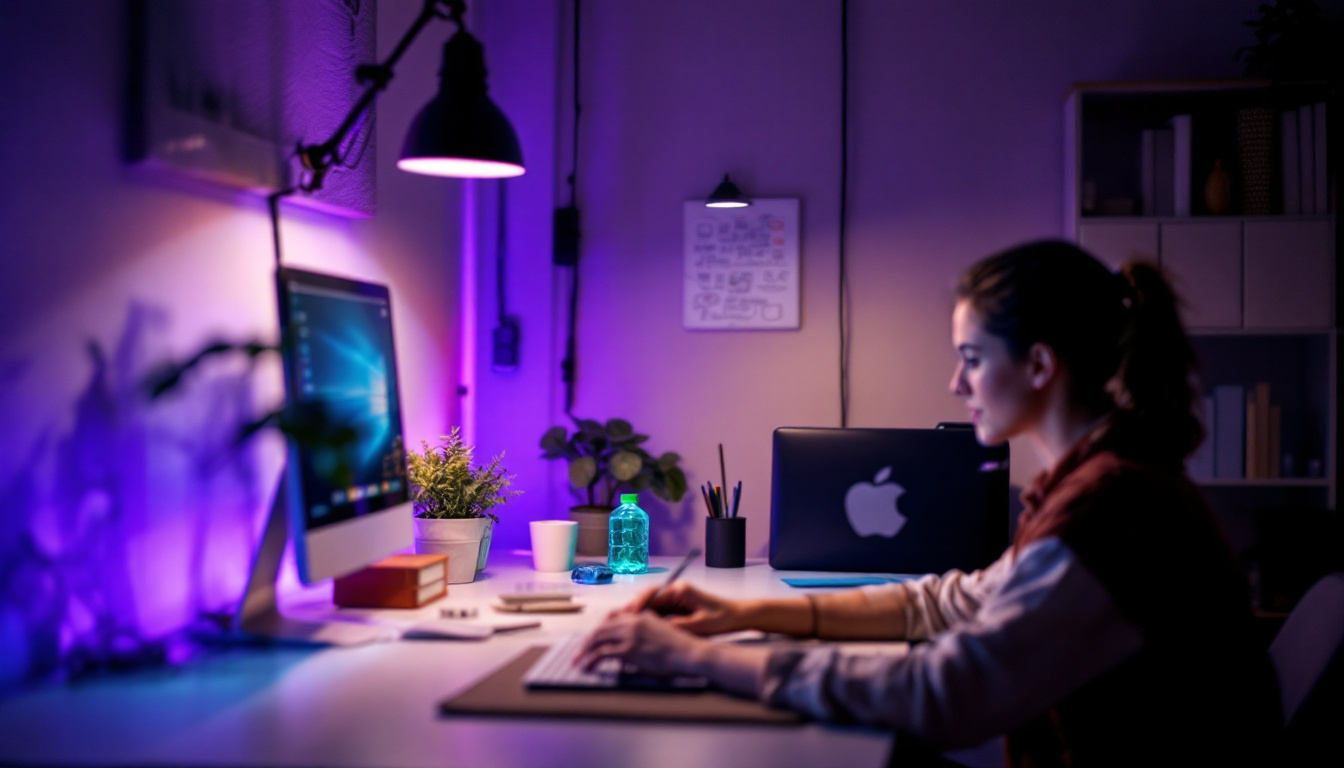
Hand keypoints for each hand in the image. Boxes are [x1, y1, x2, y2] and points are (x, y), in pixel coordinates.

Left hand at [576, 611, 708, 677]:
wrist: (690, 654)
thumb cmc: (679, 648)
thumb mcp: (660, 633)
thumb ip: (644, 632)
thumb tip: (631, 645)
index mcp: (640, 615)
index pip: (612, 617)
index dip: (599, 629)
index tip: (592, 640)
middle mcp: (633, 621)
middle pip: (602, 627)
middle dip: (587, 641)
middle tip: (579, 652)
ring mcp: (630, 634)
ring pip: (598, 638)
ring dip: (585, 650)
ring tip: (578, 661)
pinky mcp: (630, 648)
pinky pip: (603, 652)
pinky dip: (591, 659)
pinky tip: (587, 666)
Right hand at [624, 582, 745, 635]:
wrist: (738, 616)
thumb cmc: (722, 618)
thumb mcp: (700, 625)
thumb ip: (679, 626)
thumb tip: (657, 630)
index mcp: (680, 589)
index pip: (653, 593)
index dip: (639, 604)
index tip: (630, 615)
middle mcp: (675, 590)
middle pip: (648, 596)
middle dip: (634, 608)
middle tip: (620, 620)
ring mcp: (675, 598)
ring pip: (650, 604)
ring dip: (639, 614)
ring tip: (625, 625)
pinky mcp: (676, 607)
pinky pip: (657, 611)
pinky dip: (647, 619)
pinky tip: (638, 629)